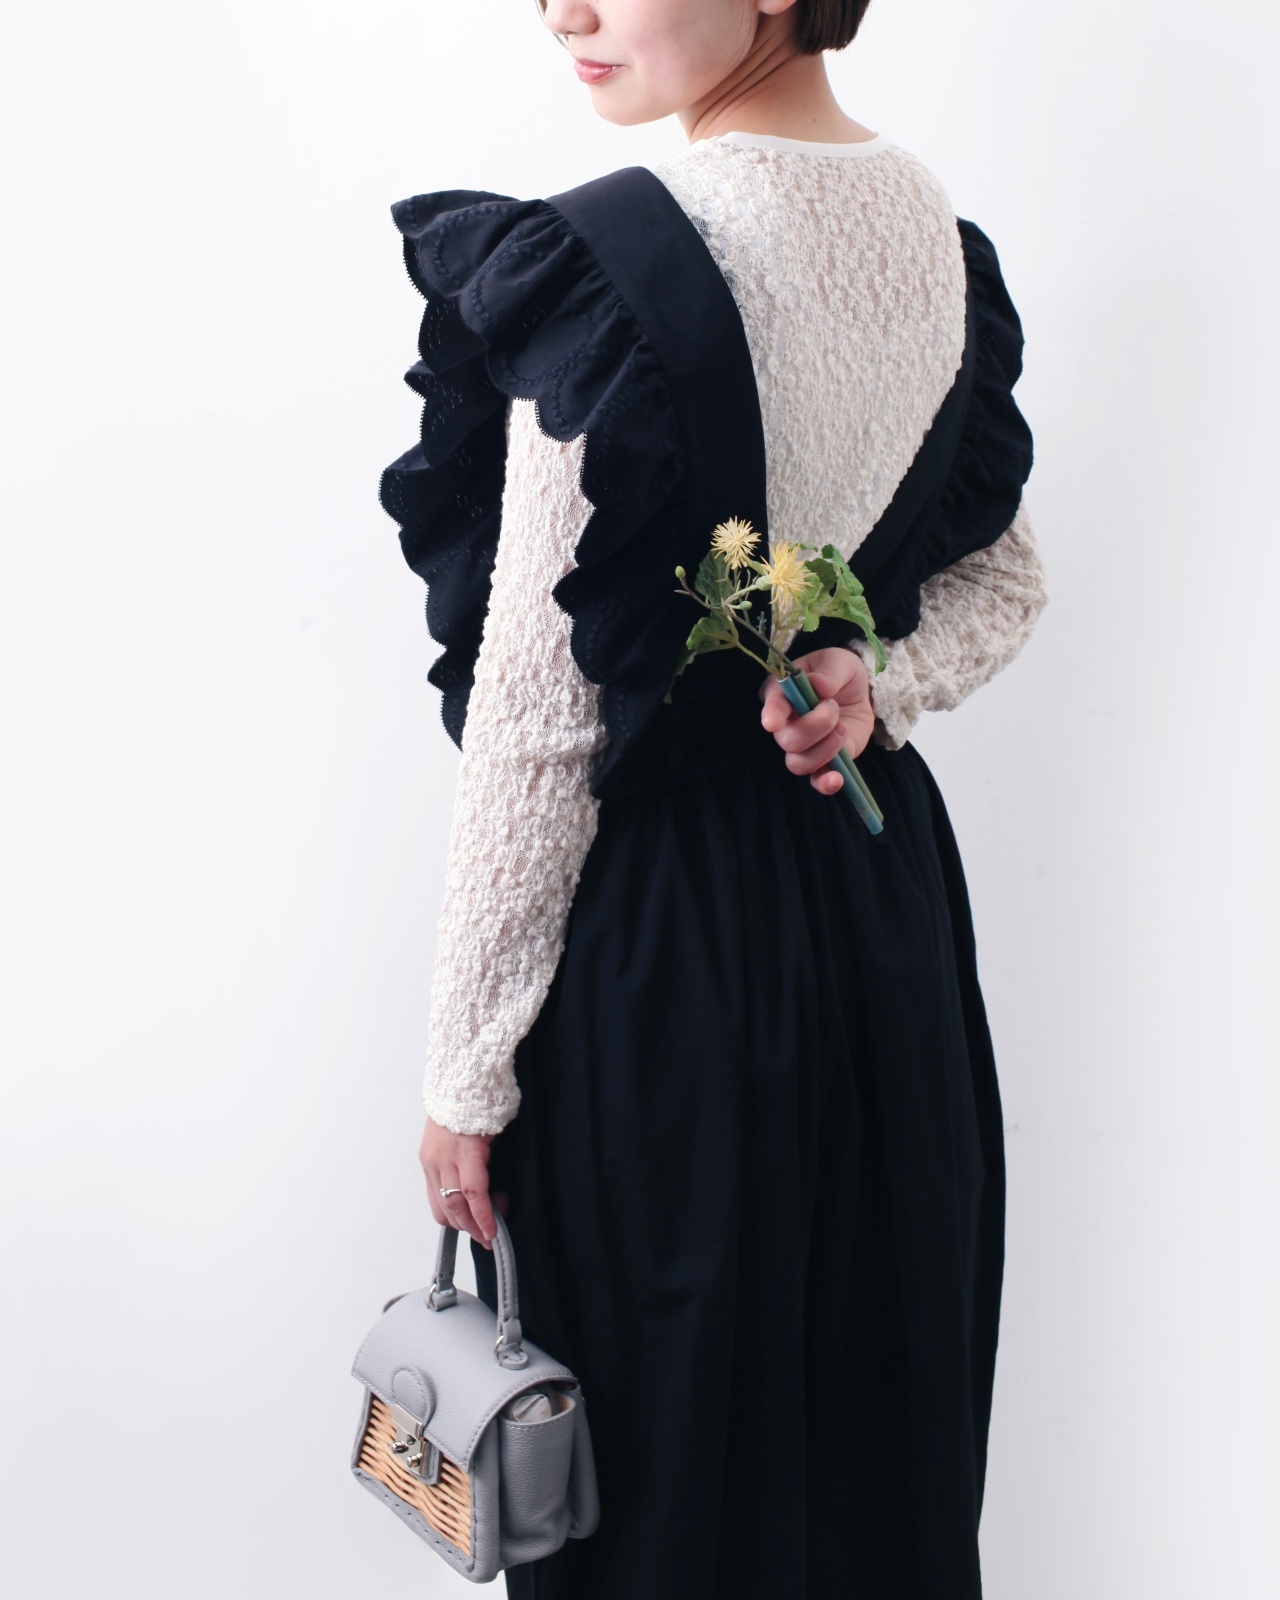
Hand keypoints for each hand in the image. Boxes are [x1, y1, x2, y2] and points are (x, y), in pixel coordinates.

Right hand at [419, 1116, 508, 1248]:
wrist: (456, 1083)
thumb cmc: (480, 1104)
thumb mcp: (495, 1133)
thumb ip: (491, 1165)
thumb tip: (495, 1194)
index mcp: (465, 1149)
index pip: (473, 1192)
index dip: (483, 1217)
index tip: (492, 1233)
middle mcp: (442, 1157)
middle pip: (455, 1205)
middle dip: (473, 1227)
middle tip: (488, 1237)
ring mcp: (430, 1161)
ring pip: (440, 1206)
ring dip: (459, 1222)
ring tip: (477, 1226)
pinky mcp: (424, 1161)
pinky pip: (433, 1195)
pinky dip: (448, 1208)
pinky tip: (462, 1211)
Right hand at [759, 646, 874, 796]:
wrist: (858, 690)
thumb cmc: (839, 671)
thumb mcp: (838, 662)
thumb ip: (829, 673)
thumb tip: (819, 687)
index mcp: (781, 693)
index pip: (771, 706)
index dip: (771, 714)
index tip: (772, 722)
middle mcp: (785, 723)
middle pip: (787, 739)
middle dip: (815, 726)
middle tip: (833, 707)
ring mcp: (802, 746)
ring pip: (798, 763)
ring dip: (825, 749)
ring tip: (842, 728)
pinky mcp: (822, 761)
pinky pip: (816, 780)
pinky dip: (825, 783)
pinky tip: (837, 778)